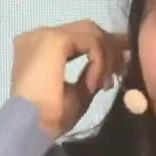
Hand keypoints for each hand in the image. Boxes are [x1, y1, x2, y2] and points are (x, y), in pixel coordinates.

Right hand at [10, 20, 128, 138]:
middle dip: (110, 47)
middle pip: (87, 29)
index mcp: (40, 47)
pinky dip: (100, 61)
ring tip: (107, 82)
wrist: (31, 126)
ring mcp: (45, 34)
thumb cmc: (49, 117)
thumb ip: (88, 74)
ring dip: (107, 56)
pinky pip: (90, 41)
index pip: (78, 36)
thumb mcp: (76, 94)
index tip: (123, 60)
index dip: (104, 46)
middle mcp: (40, 35)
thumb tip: (105, 64)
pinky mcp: (53, 39)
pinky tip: (95, 84)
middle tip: (120, 71)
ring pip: (91, 32)